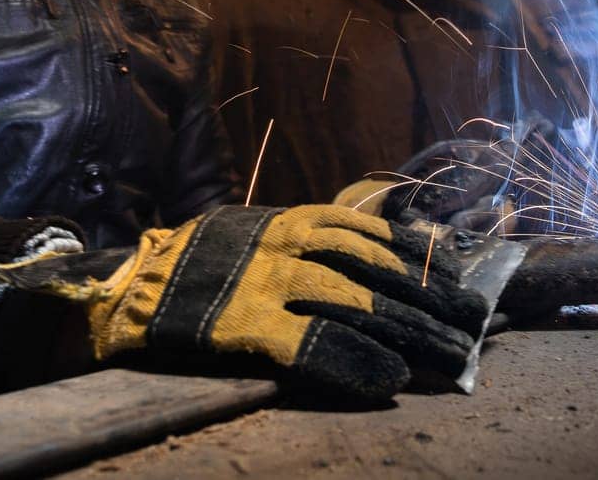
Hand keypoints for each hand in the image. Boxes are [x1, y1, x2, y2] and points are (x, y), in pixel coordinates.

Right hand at [0, 204, 487, 400]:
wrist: (124, 285)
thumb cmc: (202, 267)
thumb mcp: (261, 236)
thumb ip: (312, 244)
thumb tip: (379, 261)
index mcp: (292, 219)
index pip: (374, 235)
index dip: (422, 263)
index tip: (459, 288)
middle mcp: (284, 242)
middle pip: (375, 272)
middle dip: (430, 303)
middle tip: (473, 331)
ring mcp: (262, 282)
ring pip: (355, 302)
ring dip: (410, 332)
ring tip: (451, 357)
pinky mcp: (241, 325)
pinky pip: (309, 343)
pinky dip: (353, 361)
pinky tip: (390, 378)